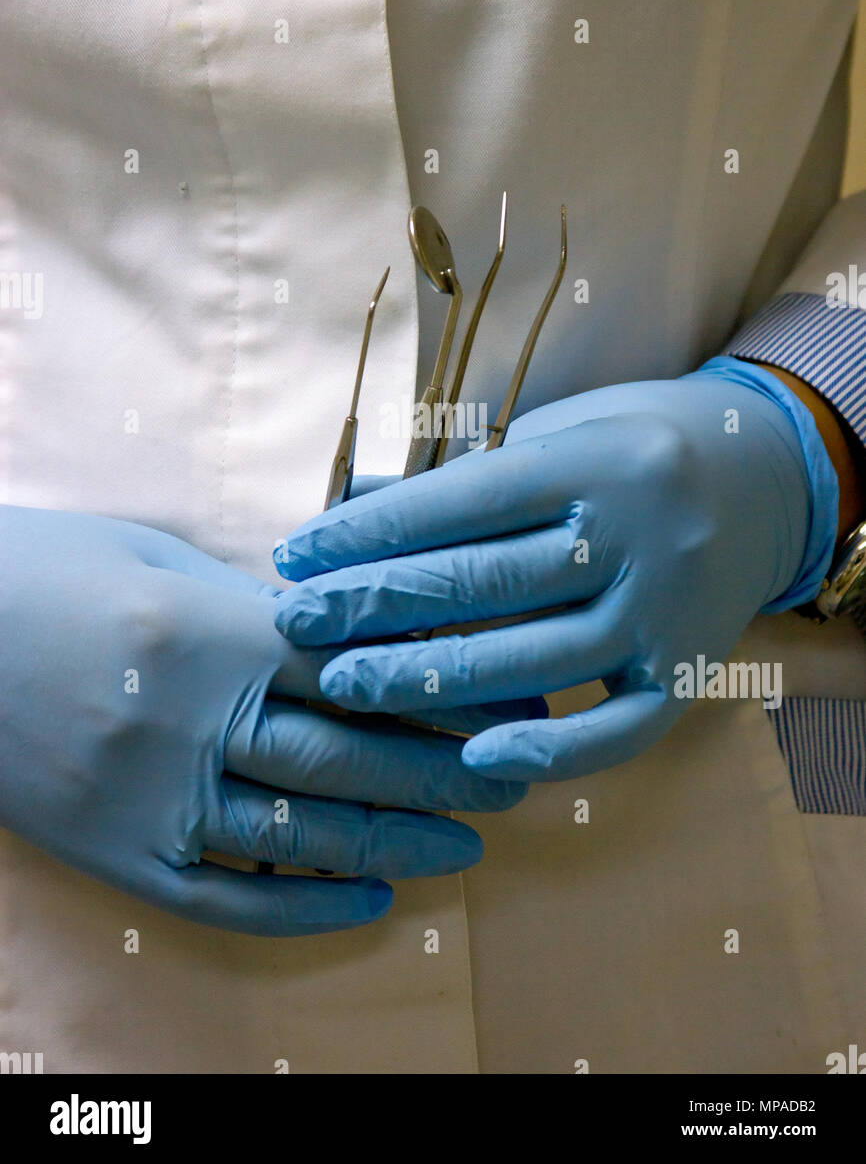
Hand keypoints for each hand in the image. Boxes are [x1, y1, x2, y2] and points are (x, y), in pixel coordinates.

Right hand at [0, 507, 525, 933]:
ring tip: (464, 848)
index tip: (501, 702)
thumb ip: (252, 601)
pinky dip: (302, 908)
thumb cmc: (45, 570)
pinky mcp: (113, 853)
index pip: (356, 672)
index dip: (439, 690)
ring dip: (394, 844)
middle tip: (510, 782)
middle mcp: (188, 721)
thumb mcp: (156, 556)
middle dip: (441, 773)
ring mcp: (149, 798)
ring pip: (299, 836)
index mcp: (207, 631)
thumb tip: (344, 631)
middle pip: (345, 757)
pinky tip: (366, 902)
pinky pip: (223, 899)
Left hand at [273, 359, 835, 781]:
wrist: (765, 475)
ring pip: (537, 658)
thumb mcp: (556, 432)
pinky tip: (476, 757)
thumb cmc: (633, 446)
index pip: (464, 501)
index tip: (297, 554)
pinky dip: (550, 750)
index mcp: (596, 460)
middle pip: (488, 580)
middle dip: (377, 603)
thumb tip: (350, 507)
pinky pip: (620, 728)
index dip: (372, 531)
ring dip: (429, 678)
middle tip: (295, 622)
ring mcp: (666, 610)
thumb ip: (465, 477)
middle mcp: (636, 534)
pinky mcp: (687, 671)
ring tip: (343, 683)